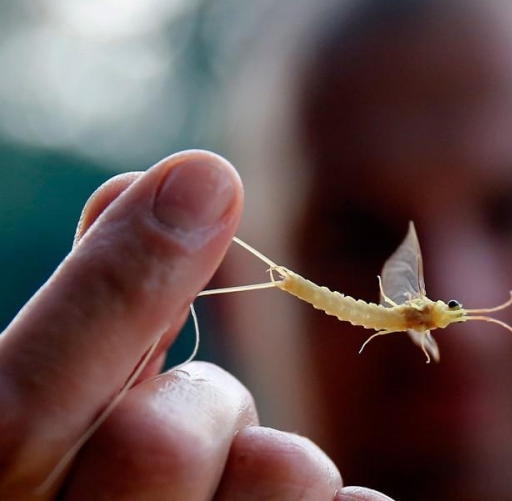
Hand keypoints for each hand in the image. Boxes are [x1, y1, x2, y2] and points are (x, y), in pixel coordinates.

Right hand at [0, 150, 390, 499]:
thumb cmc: (89, 494)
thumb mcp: (68, 420)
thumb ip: (108, 313)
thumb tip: (183, 182)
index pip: (17, 407)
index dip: (116, 284)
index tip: (205, 177)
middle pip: (160, 443)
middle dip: (206, 402)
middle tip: (201, 423)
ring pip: (279, 476)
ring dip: (279, 456)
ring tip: (255, 481)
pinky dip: (346, 500)